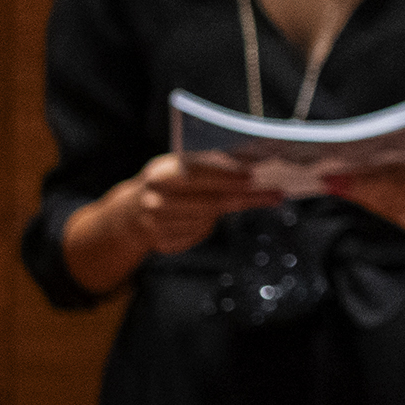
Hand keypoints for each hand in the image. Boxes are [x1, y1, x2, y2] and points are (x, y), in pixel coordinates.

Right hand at [126, 154, 280, 252]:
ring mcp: (157, 225)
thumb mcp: (176, 167)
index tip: (253, 177)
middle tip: (275, 194)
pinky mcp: (164, 243)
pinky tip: (198, 218)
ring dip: (223, 212)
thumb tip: (249, 161)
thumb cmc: (166, 183)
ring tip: (229, 201)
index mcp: (160, 174)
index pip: (197, 174)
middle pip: (210, 202)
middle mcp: (156, 200)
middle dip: (246, 198)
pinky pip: (198, 234)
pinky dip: (205, 226)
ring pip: (207, 221)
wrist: (129, 213)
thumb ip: (204, 166)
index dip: (225, 176)